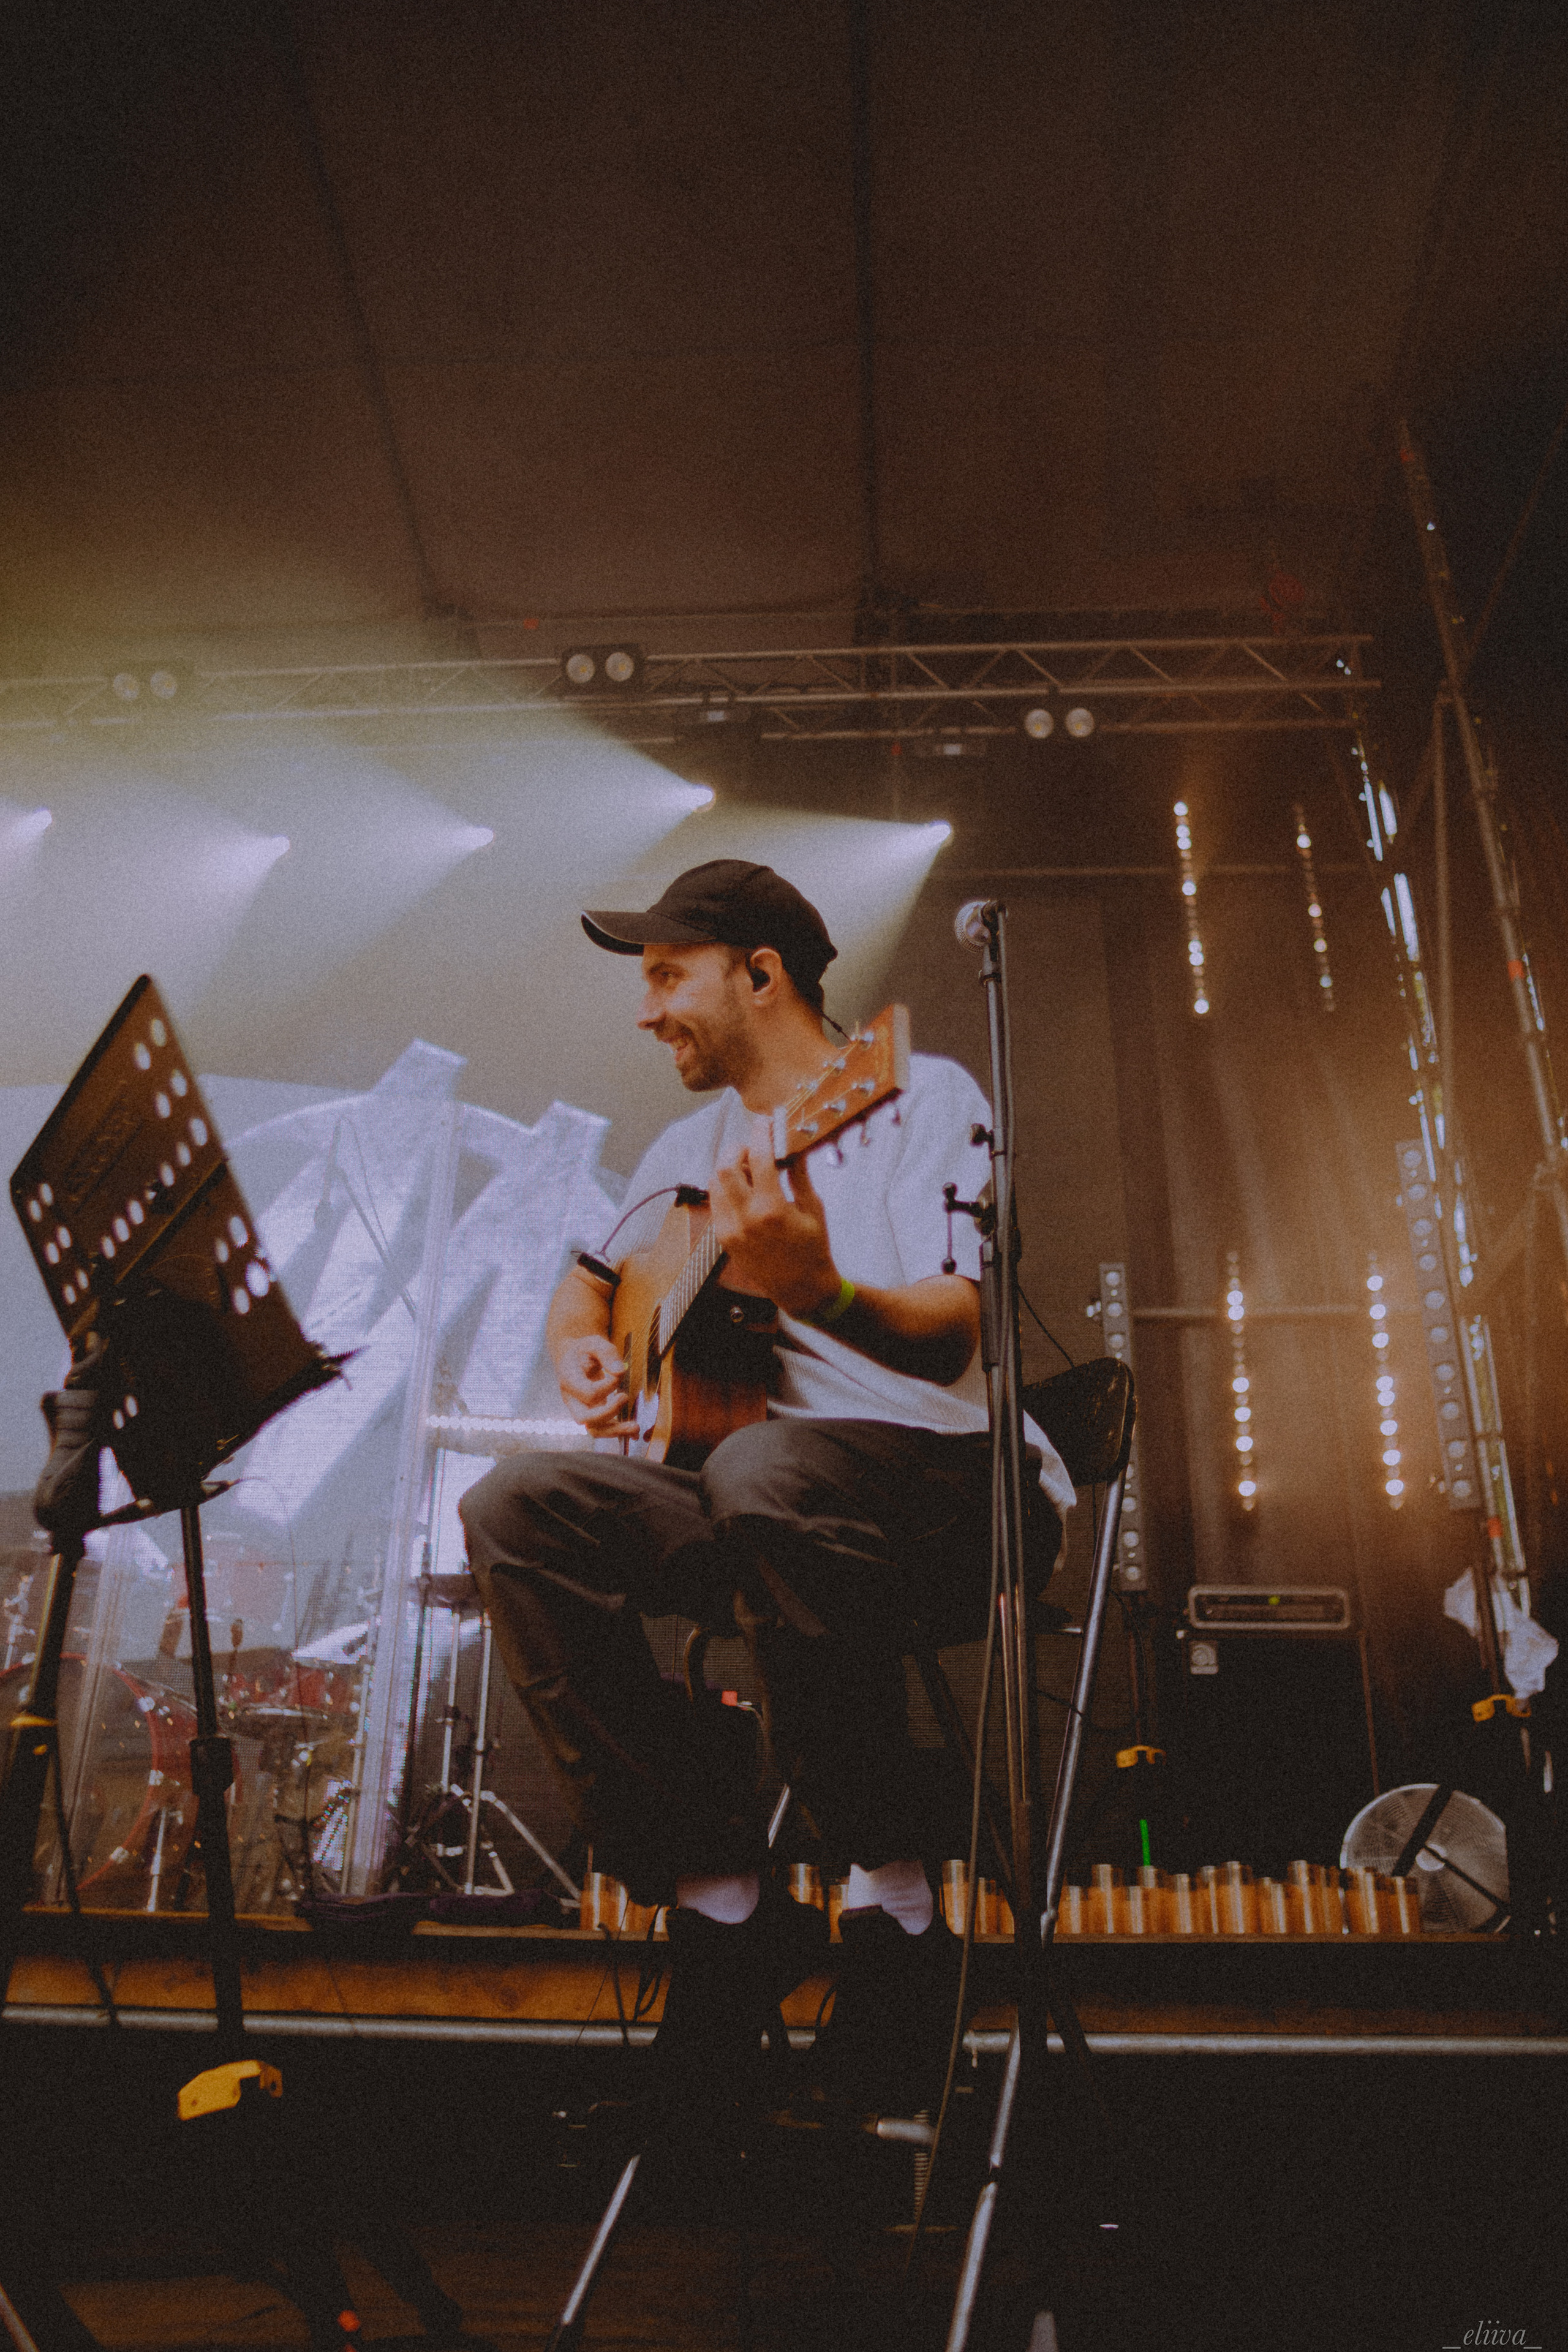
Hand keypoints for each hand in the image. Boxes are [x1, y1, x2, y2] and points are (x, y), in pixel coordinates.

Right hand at [555, 1334, 637, 1437]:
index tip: (618, 1374)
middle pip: (585, 1418)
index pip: (589, 1393)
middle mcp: (572, 1399)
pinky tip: (634, 1432)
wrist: (573, 1358)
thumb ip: (607, 1354)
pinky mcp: (591, 1414)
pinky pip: (602, 1429)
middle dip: (608, 1413)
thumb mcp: (594, 1342)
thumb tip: (620, 1371)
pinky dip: (618, 1432)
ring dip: (615, 1430)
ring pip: (593, 1429)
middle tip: (624, 1397)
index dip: (607, 1386)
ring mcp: (580, 1409)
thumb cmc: (584, 1350)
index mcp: (569, 1380)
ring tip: (636, 1427)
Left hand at [711, 1117, 840, 1318]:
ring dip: (728, 1168)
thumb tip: (792, 1144)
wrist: (801, 1289)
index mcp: (772, 1209)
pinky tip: (743, 1188)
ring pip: (714, 1183)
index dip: (761, 1133)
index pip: (758, 1158)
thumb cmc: (814, 1249)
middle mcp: (745, 1219)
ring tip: (748, 1168)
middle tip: (753, 1146)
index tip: (765, 1122)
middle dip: (737, 1148)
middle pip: (725, 1166)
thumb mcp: (814, 1209)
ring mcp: (730, 1230)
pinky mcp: (723, 1239)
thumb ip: (799, 1175)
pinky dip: (725, 1188)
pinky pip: (715, 1202)